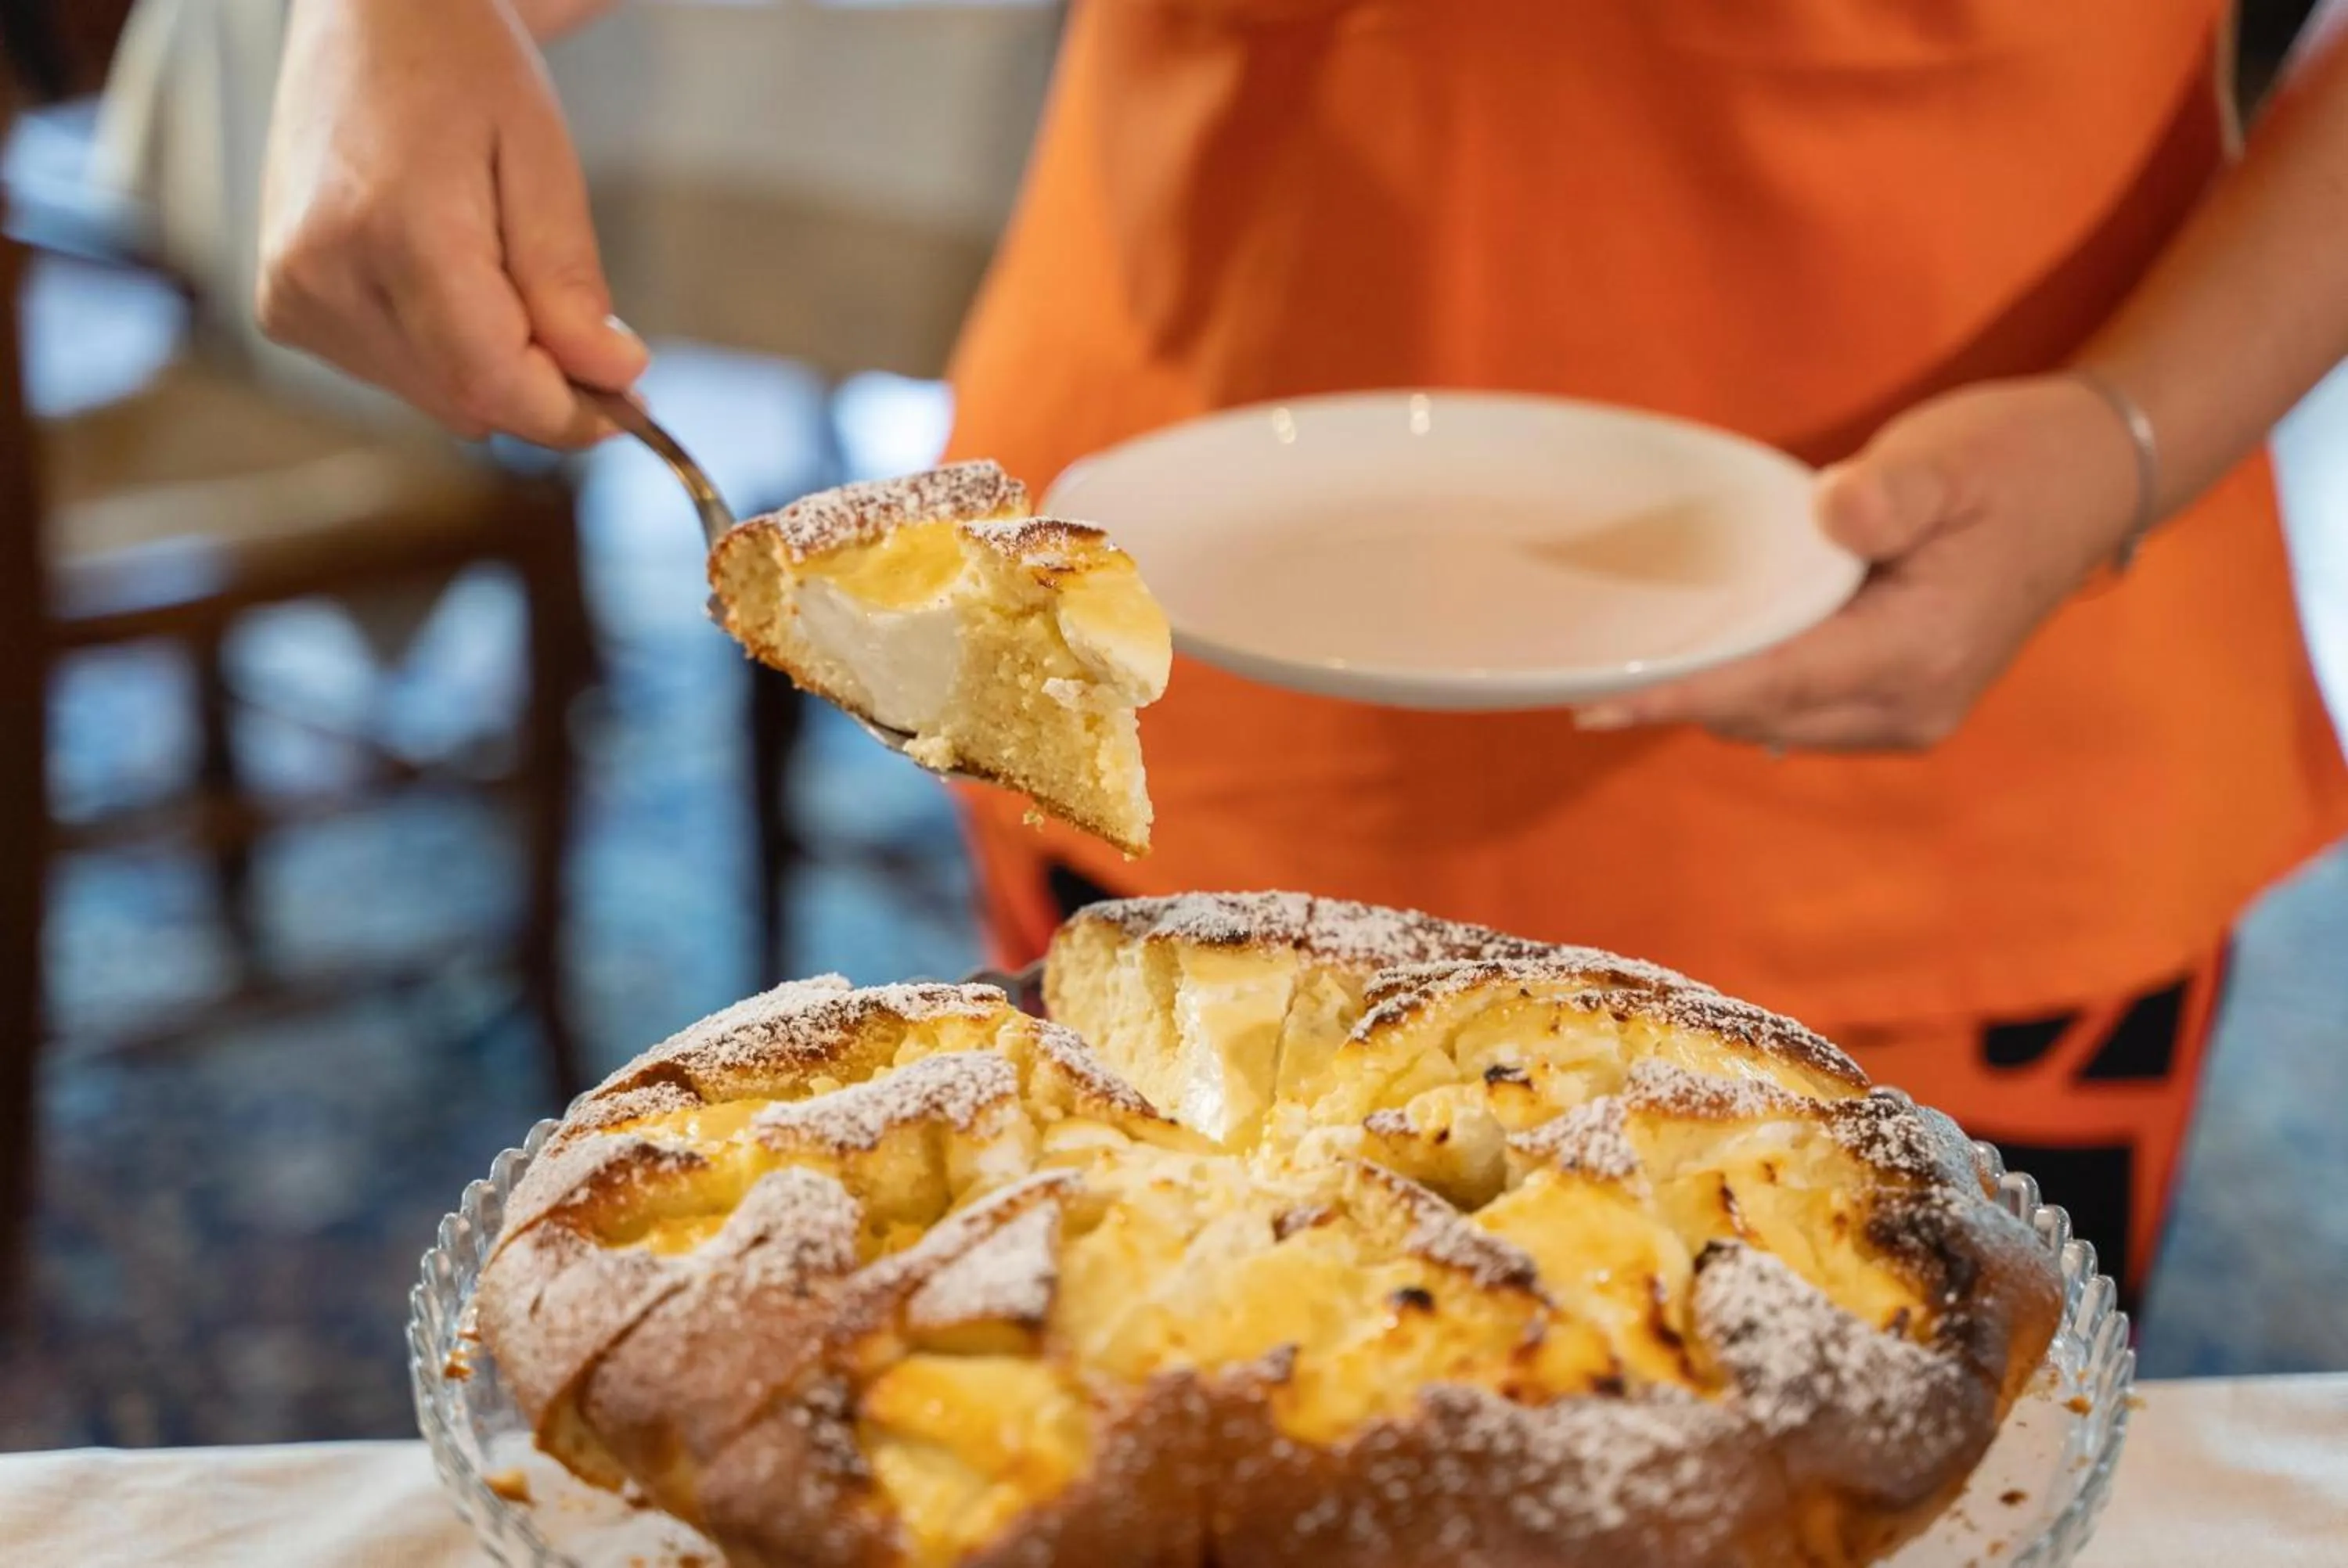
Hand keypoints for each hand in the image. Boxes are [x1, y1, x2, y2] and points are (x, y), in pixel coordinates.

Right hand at [257, 0, 646, 446]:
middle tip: (591, 337)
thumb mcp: (541, 158)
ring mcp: (294, 294)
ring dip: (493, 368)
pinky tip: (450, 281)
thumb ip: (568, 279)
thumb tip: (610, 376)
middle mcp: (325, 274)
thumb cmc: (457, 67)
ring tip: (502, 273)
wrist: (368, 17)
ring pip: (436, 397)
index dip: (571, 413)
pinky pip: (396, 374)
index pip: (494, 382)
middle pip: (468, 400)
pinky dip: (446, 352)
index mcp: (392, 231)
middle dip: (542, 386)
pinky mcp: (285, 306)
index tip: (628, 401)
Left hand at [1574, 375, 2145, 751]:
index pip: (1772, 682)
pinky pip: (1800, 712)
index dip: (1678, 695)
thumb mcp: (1950, 455)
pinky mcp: (1902, 706)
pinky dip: (1753, 687)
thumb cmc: (2012, 459)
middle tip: (1589, 667)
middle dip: (1679, 696)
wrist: (2089, 481)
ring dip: (1715, 692)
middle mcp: (1914, 703)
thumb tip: (1835, 516)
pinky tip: (1715, 647)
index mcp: (1921, 647)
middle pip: (1761, 713)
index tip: (1595, 705)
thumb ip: (1889, 492)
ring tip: (1642, 654)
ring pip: (1774, 721)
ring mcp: (1910, 715)